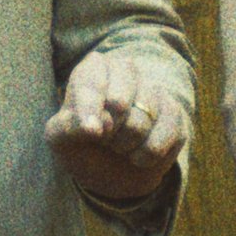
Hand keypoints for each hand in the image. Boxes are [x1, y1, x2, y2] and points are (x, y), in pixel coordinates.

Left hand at [46, 50, 187, 203]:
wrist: (111, 167)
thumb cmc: (80, 144)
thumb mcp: (60, 138)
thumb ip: (69, 128)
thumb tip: (93, 127)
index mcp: (93, 68)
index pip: (92, 81)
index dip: (90, 109)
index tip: (93, 132)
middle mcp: (125, 70)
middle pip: (118, 103)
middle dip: (107, 131)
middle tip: (103, 136)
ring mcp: (153, 90)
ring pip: (141, 122)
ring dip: (124, 146)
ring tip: (118, 145)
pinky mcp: (174, 114)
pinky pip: (161, 140)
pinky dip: (144, 157)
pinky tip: (136, 155)